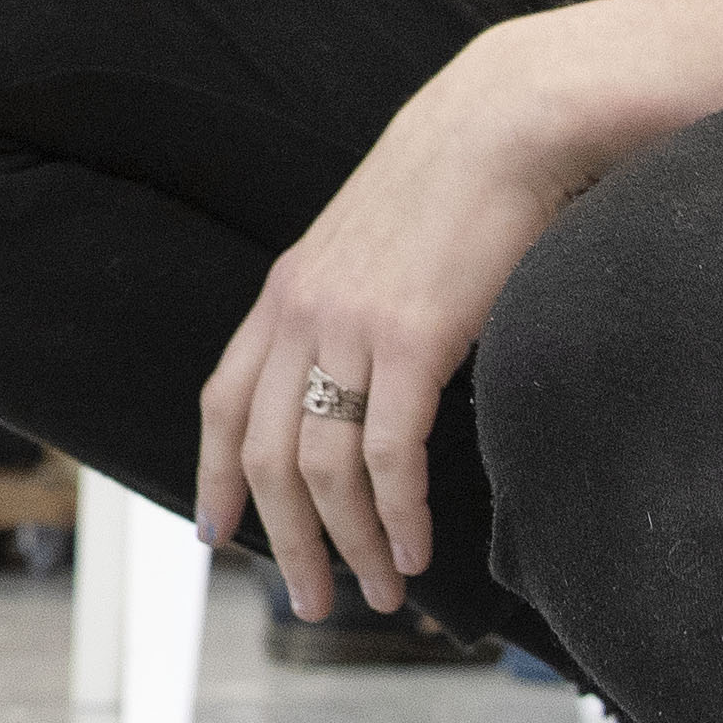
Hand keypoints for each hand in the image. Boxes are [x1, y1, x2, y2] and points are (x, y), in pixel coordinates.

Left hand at [193, 24, 612, 623]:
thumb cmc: (459, 184)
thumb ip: (351, 305)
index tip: (219, 536)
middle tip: (312, 602)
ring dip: (350, 545)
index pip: (222, 403)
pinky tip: (415, 549)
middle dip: (284, 542)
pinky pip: (389, 455)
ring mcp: (351, 325)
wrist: (507, 121)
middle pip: (264, 456)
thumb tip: (361, 372)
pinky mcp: (413, 338)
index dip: (215, 478)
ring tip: (381, 592)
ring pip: (323, 469)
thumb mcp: (375, 243)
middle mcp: (302, 312)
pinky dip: (397, 516)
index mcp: (286, 291)